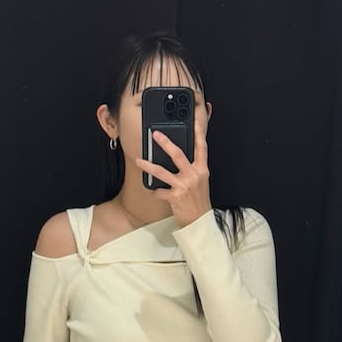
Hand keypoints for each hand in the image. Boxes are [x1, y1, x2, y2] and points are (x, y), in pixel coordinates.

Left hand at [133, 105, 211, 227]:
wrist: (200, 222)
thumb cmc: (199, 202)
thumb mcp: (201, 182)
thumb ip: (194, 169)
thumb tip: (182, 159)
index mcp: (202, 170)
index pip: (201, 146)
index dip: (198, 131)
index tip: (193, 119)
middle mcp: (194, 175)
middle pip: (177, 154)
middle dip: (164, 142)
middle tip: (155, 134)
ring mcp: (184, 185)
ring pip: (162, 171)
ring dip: (148, 165)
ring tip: (139, 161)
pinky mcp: (175, 196)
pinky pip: (160, 191)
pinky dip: (156, 192)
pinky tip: (155, 192)